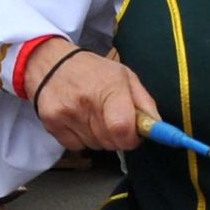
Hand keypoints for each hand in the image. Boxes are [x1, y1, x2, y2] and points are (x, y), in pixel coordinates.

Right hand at [26, 38, 155, 151]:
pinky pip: (76, 146)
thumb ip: (145, 103)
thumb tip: (159, 127)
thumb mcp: (126, 77)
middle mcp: (85, 102)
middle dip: (119, 137)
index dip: (132, 138)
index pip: (122, 128)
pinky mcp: (50, 123)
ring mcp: (65, 113)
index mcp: (110, 88)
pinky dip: (82, 139)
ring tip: (95, 117)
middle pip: (111, 141)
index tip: (135, 135)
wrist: (50, 63)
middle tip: (115, 121)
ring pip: (95, 146)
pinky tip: (80, 121)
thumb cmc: (93, 70)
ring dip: (101, 138)